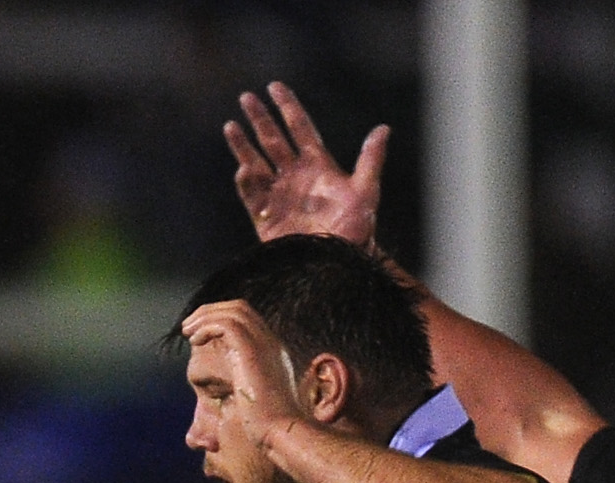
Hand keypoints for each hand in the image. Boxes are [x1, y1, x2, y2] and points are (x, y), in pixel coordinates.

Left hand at [179, 300, 312, 454]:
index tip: (200, 332)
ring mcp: (264, 345)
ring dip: (205, 317)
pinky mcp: (251, 352)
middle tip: (189, 326)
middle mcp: (270, 343)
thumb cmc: (267, 426)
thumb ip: (244, 385)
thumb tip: (230, 388)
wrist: (281, 431)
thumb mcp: (255, 399)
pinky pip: (227, 325)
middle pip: (240, 308)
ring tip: (187, 331)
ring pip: (233, 311)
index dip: (221, 319)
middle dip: (210, 312)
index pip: (248, 320)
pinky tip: (194, 340)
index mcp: (272, 351)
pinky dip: (207, 327)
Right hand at [229, 82, 384, 244]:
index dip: (287, 106)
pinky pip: (251, 194)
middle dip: (260, 119)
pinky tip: (243, 167)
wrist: (335, 264)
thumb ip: (370, 160)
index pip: (300, 127)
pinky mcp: (265, 217)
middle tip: (246, 97)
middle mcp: (295, 176)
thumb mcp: (366, 192)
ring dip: (243, 145)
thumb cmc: (355, 230)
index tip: (274, 86)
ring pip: (256, 162)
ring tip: (230, 126)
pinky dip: (246, 181)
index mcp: (318, 164)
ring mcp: (278, 195)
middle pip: (273, 140)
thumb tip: (383, 129)